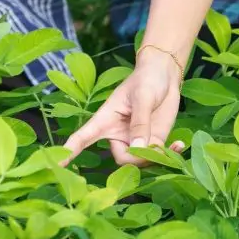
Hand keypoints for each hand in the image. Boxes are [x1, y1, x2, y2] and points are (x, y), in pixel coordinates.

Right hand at [62, 52, 184, 165]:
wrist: (165, 75)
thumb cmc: (147, 79)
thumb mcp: (143, 97)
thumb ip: (141, 121)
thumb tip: (139, 148)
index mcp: (106, 119)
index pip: (84, 137)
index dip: (71, 150)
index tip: (58, 163)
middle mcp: (118, 133)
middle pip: (122, 159)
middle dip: (138, 158)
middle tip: (156, 149)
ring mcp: (136, 139)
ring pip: (140, 161)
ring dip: (157, 158)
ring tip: (173, 146)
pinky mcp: (152, 141)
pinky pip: (157, 156)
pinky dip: (169, 155)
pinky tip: (180, 145)